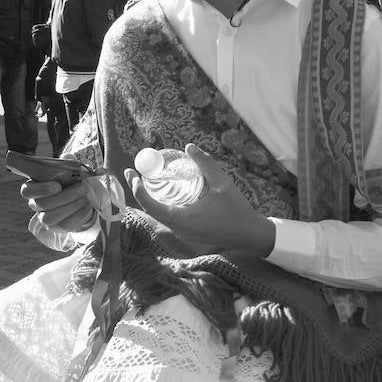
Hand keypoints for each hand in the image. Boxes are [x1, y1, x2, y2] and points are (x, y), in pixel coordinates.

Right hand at [20, 154, 96, 232]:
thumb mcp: (68, 170)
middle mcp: (37, 204)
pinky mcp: (58, 227)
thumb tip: (69, 157)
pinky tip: (87, 205)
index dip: (41, 189)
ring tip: (85, 197)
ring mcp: (46, 217)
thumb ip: (67, 163)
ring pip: (50, 218)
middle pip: (42, 204)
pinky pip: (65, 225)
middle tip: (82, 188)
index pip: (27, 191)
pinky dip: (78, 215)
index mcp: (34, 188)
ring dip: (70, 206)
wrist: (82, 196)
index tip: (57, 185)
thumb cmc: (70, 181)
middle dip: (64, 196)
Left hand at [125, 144, 275, 256]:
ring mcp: (183, 234)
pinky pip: (169, 219)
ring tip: (147, 180)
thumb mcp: (222, 183)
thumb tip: (189, 147)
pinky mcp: (189, 234)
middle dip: (140, 191)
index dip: (137, 189)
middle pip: (151, 210)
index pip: (150, 205)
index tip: (132, 173)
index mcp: (182, 219)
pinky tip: (166, 193)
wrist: (249, 235)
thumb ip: (206, 164)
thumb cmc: (236, 210)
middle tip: (135, 173)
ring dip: (150, 198)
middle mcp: (179, 229)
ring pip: (159, 215)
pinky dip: (162, 205)